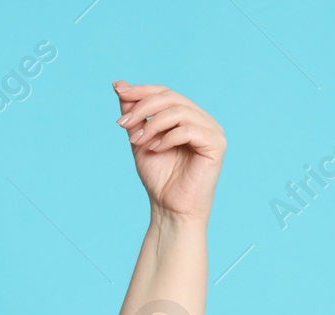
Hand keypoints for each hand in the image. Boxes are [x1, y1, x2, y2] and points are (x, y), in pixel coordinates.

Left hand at [113, 80, 225, 225]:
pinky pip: (189, 129)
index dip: (141, 90)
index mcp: (187, 116)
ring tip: (138, 142)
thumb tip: (119, 85)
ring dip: (152, 125)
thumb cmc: (159, 178)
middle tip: (123, 123)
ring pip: (179, 111)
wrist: (170, 208)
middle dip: (142, 107)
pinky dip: (167, 137)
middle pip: (170, 98)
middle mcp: (202, 119)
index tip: (119, 92)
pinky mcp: (216, 144)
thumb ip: (134, 115)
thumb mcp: (140, 140)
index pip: (165, 93)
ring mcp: (212, 130)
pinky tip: (155, 149)